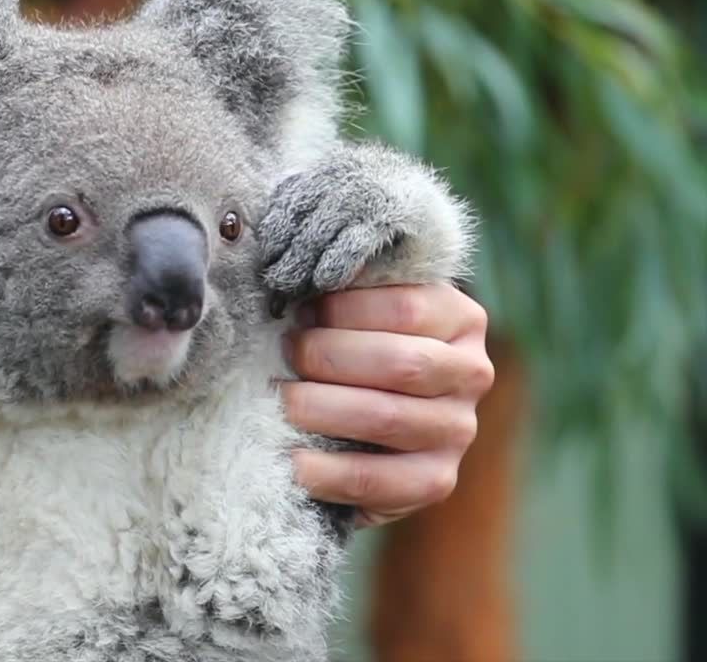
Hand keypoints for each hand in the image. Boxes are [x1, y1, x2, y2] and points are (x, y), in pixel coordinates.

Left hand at [281, 284, 493, 527]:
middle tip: (286, 354)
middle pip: (398, 363)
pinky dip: (325, 469)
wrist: (368, 423)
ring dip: (319, 408)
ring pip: (384, 417)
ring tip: (279, 399)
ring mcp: (458, 431)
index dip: (343, 309)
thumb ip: (346, 291)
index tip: (300, 311)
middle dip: (326, 357)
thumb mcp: (361, 310)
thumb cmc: (354, 347)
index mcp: (461, 319)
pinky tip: (291, 458)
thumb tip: (304, 270)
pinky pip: (375, 478)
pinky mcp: (435, 481)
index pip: (405, 307)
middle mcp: (471, 374)